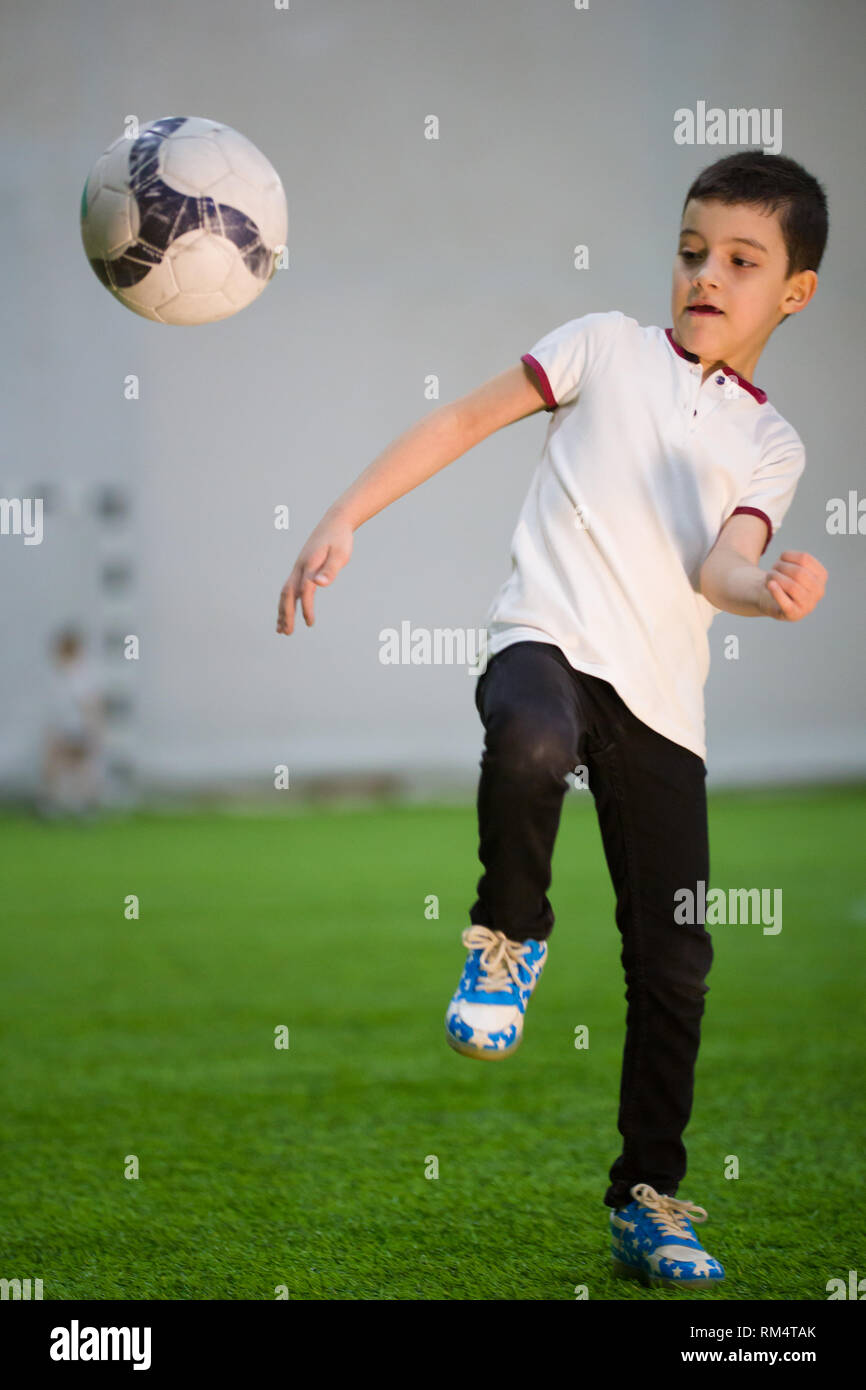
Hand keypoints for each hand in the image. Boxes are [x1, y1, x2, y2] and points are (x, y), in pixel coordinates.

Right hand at [276, 515, 353, 633]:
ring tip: (281, 629)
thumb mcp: (340, 554)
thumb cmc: (340, 539)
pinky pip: (291, 588)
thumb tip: (319, 584)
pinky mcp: (301, 568)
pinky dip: (288, 602)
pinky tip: (289, 613)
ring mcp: (298, 568)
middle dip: (286, 614)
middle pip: (287, 593)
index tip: (310, 623)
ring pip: (286, 592)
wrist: (335, 522)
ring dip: (283, 611)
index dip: (306, 607)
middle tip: (286, 633)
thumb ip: (330, 570)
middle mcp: (299, 567)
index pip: (305, 590)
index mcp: (309, 564)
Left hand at [759, 550, 826, 620]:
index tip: (780, 558)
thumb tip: (784, 558)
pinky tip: (770, 585)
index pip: (805, 559)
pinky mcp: (794, 614)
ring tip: (768, 577)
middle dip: (781, 567)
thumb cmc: (783, 580)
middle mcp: (819, 591)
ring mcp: (808, 605)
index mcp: (821, 575)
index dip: (788, 556)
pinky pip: (787, 604)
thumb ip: (793, 560)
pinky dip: (777, 593)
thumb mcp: (790, 566)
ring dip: (776, 578)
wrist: (772, 600)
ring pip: (793, 587)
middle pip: (799, 572)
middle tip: (772, 569)